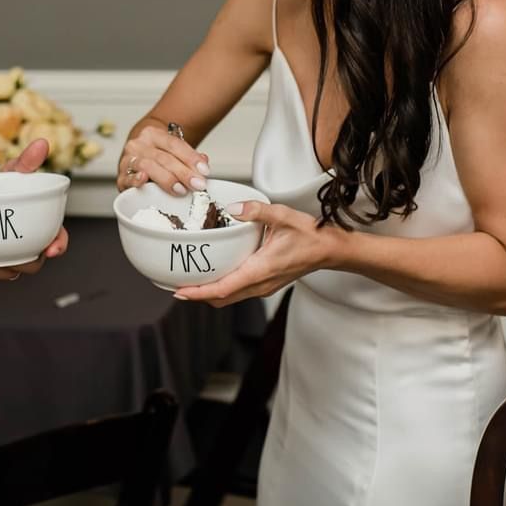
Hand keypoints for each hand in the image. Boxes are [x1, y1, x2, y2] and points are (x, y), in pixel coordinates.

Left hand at [0, 137, 67, 279]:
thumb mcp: (12, 172)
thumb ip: (27, 161)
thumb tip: (42, 144)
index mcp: (39, 222)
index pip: (58, 238)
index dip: (59, 245)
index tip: (52, 248)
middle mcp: (27, 241)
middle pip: (36, 261)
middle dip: (29, 260)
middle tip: (15, 250)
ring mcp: (9, 254)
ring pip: (15, 270)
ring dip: (8, 266)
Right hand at [117, 124, 209, 194]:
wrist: (137, 153)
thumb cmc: (157, 153)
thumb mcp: (173, 150)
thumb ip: (188, 156)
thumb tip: (203, 161)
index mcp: (153, 133)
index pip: (174, 144)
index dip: (190, 158)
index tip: (204, 171)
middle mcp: (138, 144)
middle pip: (163, 158)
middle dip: (183, 172)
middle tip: (197, 184)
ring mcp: (127, 159)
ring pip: (148, 166)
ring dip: (166, 179)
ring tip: (181, 189)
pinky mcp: (121, 176)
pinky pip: (127, 178)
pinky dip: (135, 180)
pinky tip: (144, 180)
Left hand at [174, 201, 343, 306]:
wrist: (331, 250)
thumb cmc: (311, 235)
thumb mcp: (283, 216)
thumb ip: (257, 210)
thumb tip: (234, 206)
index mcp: (260, 270)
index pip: (223, 289)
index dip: (198, 293)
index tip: (179, 291)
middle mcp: (260, 284)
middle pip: (221, 298)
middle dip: (197, 295)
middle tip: (174, 284)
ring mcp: (263, 287)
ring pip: (229, 297)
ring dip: (208, 293)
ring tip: (189, 280)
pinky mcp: (266, 284)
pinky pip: (238, 292)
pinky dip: (221, 288)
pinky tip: (214, 273)